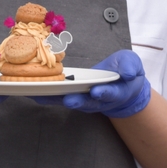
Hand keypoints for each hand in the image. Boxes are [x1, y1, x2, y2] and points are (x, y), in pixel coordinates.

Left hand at [34, 50, 150, 117]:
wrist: (121, 84)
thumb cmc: (126, 72)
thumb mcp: (132, 65)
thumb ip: (130, 67)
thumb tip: (127, 73)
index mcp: (115, 92)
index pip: (109, 94)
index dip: (104, 93)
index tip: (97, 91)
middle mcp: (98, 100)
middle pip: (87, 103)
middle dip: (78, 101)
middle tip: (69, 99)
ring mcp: (84, 100)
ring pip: (69, 101)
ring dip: (56, 99)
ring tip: (42, 94)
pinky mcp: (72, 96)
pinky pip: (59, 97)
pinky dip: (47, 95)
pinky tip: (33, 91)